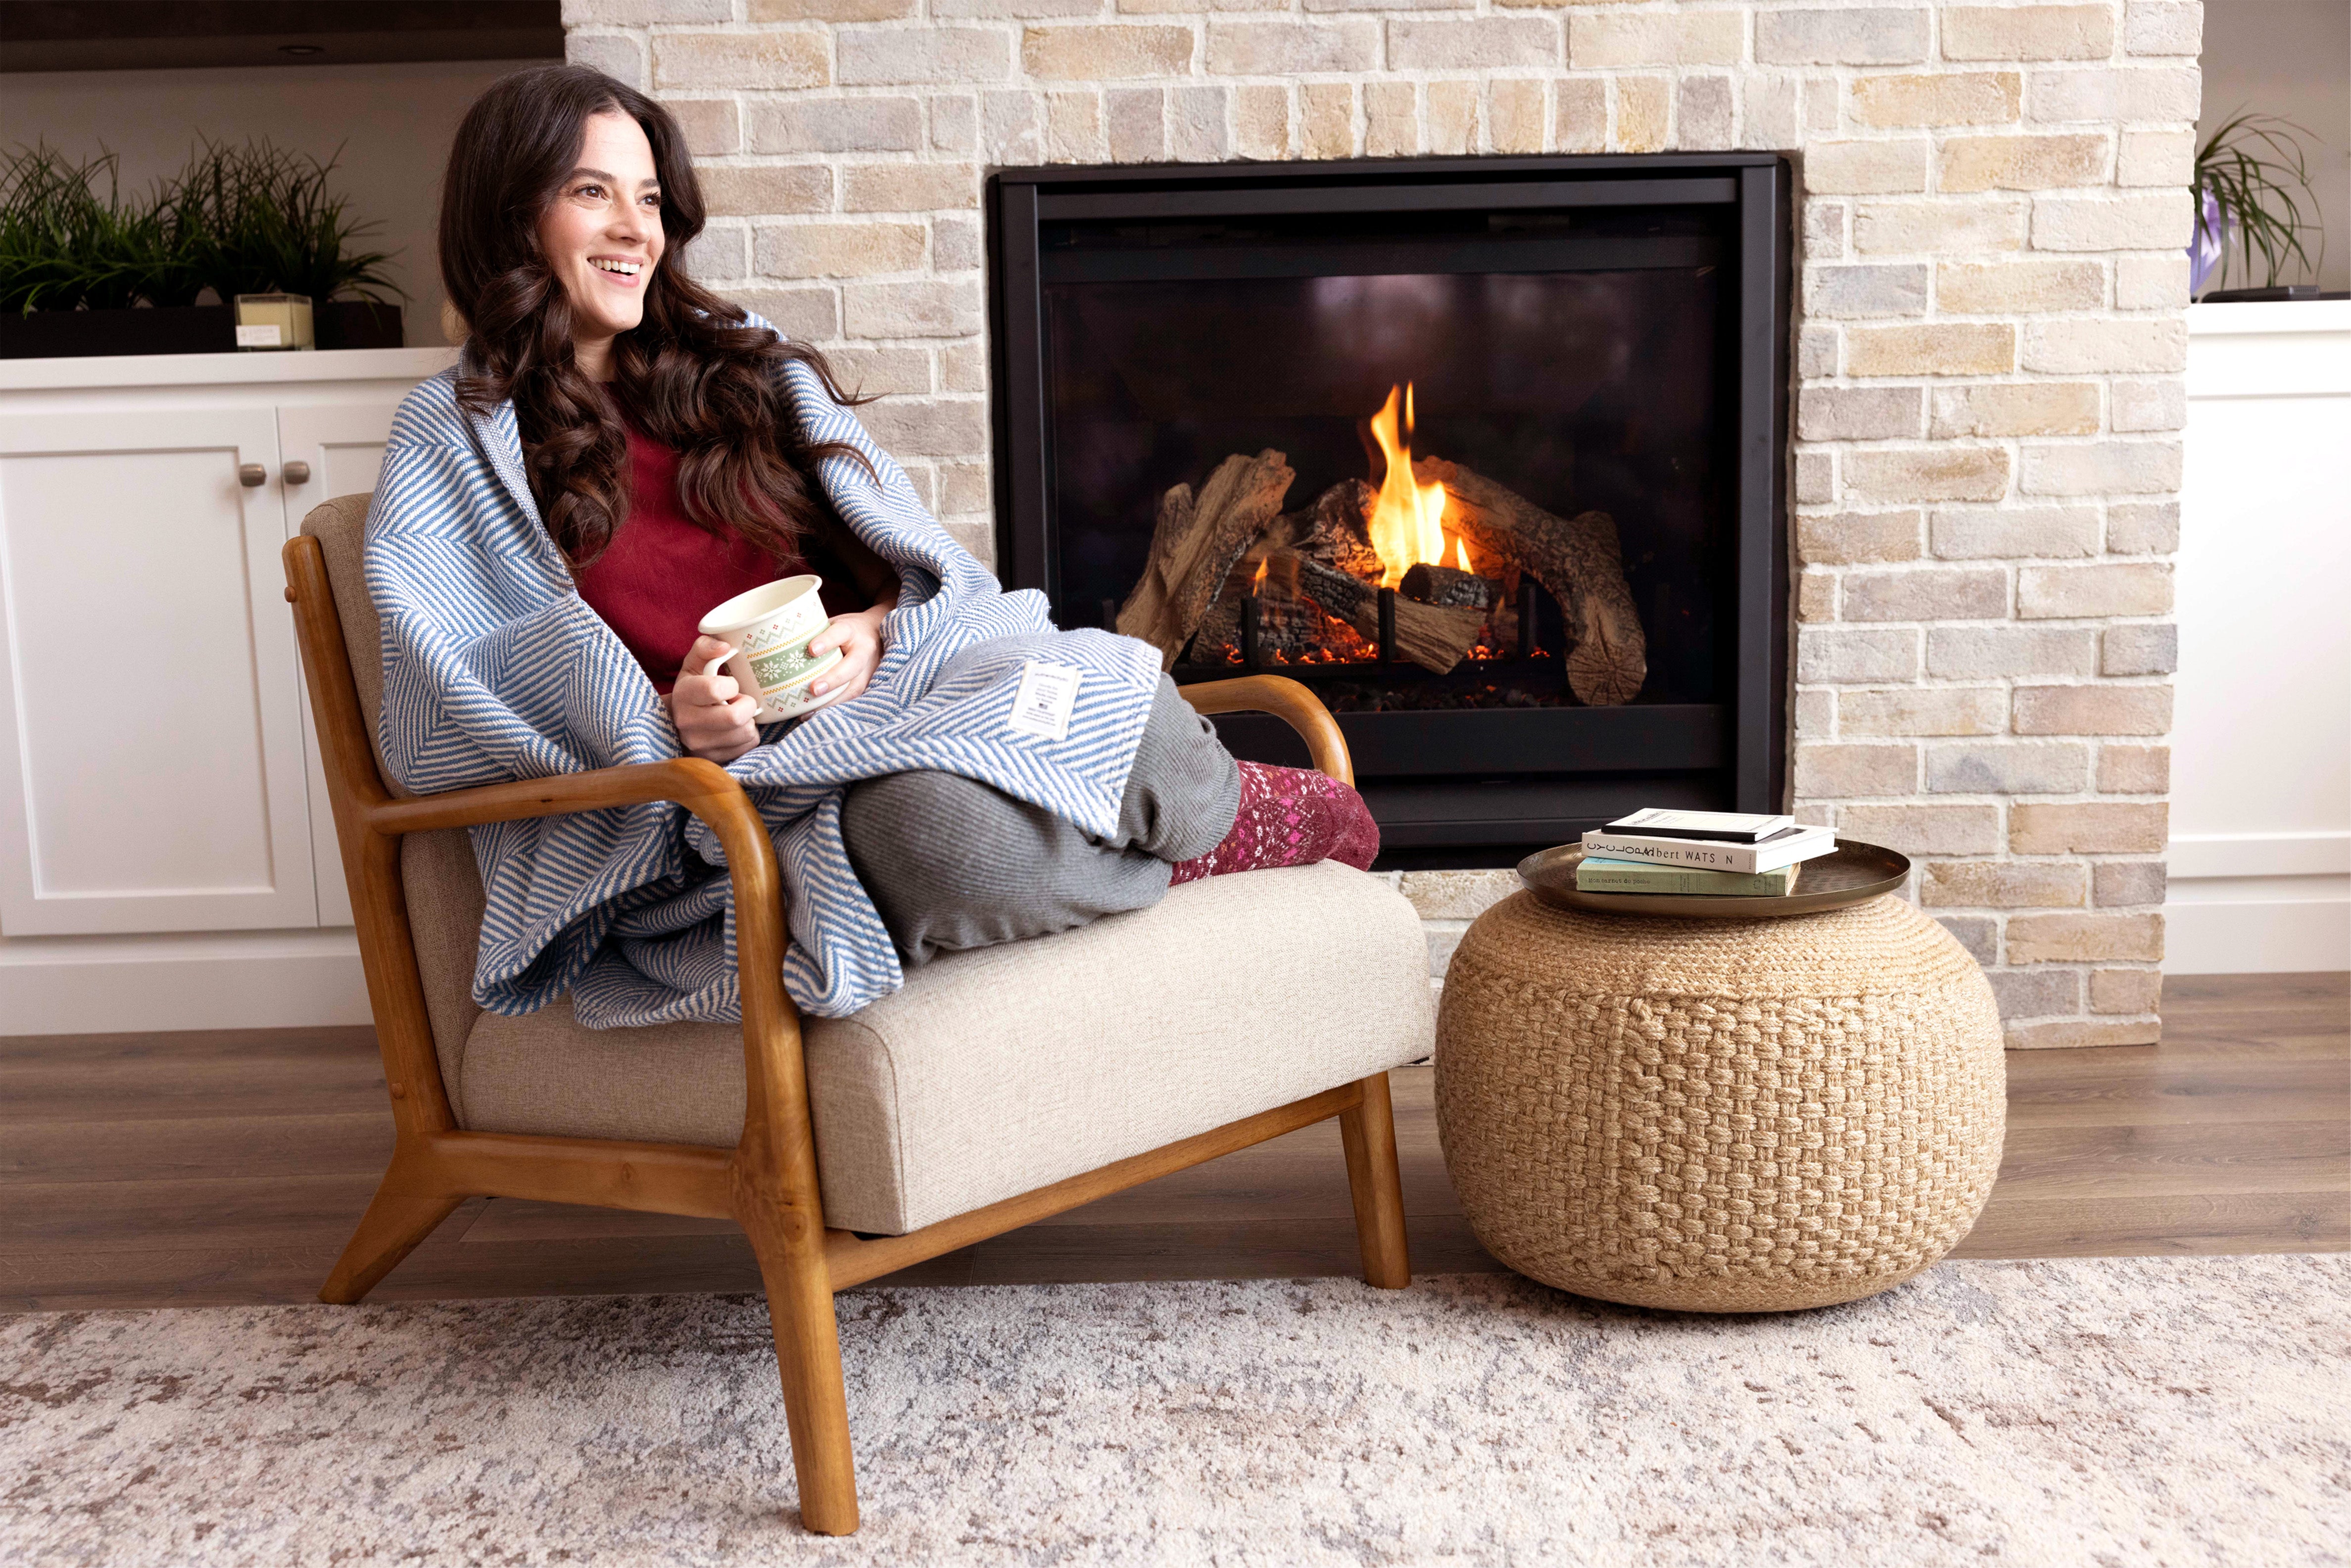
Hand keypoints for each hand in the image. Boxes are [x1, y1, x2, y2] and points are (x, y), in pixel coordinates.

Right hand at [668, 635, 760, 763]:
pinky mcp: (713, 758)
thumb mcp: (695, 663)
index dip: (731, 685)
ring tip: (735, 714)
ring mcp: (699, 744)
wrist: (677, 721)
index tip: (730, 685)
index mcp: (684, 694)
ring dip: (749, 721)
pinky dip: (748, 736)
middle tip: (740, 700)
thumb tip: (725, 647)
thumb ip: (706, 647)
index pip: (716, 689)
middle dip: (747, 705)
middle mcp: (687, 722)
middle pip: (736, 717)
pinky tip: (735, 729)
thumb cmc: (693, 688)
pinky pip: (747, 746)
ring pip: (746, 732)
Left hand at [804, 603, 887, 705]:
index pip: (840, 633)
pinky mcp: (866, 684)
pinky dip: (832, 707)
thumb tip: (777, 644)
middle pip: (852, 665)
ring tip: (809, 711)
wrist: (875, 634)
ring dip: (831, 701)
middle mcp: (864, 650)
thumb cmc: (845, 630)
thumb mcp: (832, 623)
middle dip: (833, 679)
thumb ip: (813, 632)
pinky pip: (850, 698)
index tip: (812, 650)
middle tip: (814, 689)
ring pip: (854, 687)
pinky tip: (814, 714)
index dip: (827, 641)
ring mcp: (868, 669)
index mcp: (851, 630)